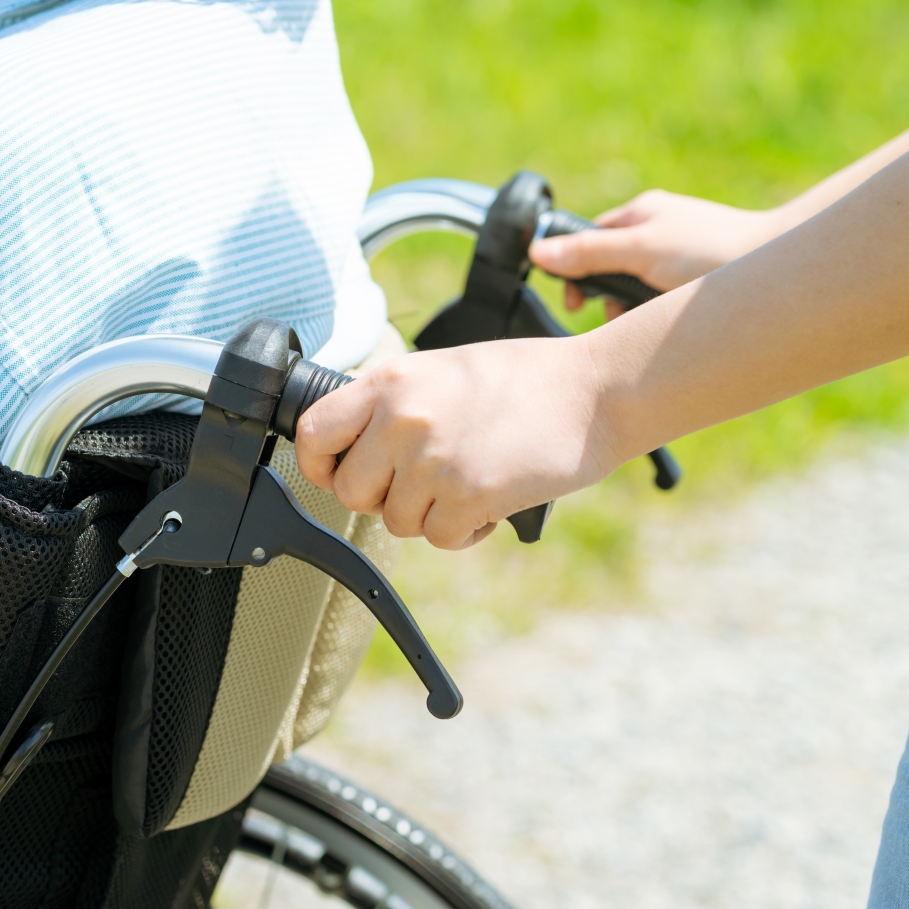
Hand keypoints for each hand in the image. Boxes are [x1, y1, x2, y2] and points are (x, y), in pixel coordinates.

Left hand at [295, 336, 624, 549]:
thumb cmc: (528, 379)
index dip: (319, 465)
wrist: (596, 390)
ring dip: (431, 514)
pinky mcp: (469, 495)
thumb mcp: (445, 369)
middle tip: (425, 483)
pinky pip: (440, 538)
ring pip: (396, 521)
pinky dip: (465, 531)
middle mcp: (403, 419)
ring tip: (471, 479)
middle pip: (352, 491)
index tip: (341, 473)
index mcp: (392, 382)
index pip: (313, 433)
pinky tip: (492, 499)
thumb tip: (359, 446)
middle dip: (384, 497)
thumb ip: (397, 404)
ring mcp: (434, 459)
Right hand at [529, 190, 781, 315]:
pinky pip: (662, 302)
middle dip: (607, 298)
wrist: (779, 271)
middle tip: (612, 316)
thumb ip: (589, 254)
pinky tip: (669, 324)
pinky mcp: (697, 283)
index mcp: (643, 213)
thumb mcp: (639, 251)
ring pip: (637, 290)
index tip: (577, 302)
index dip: (576, 270)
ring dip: (634, 311)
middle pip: (611, 268)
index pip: (590, 238)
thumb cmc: (712, 250)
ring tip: (646, 321)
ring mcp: (680, 258)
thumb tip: (537, 251)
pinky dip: (659, 315)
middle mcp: (660, 231)